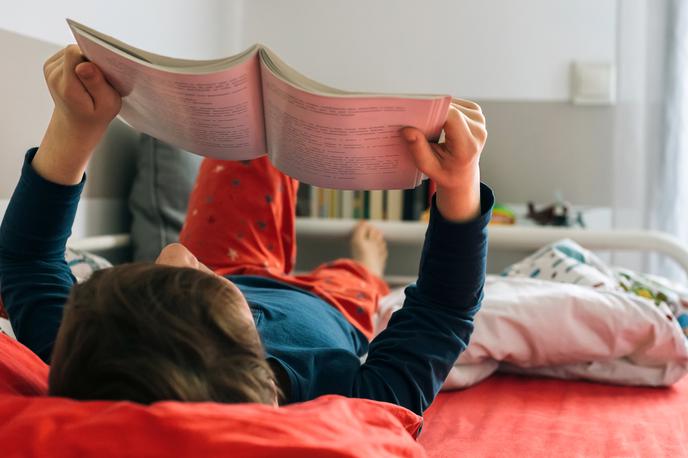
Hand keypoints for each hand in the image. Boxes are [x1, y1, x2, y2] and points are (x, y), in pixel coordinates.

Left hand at [33, 45, 121, 184]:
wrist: (75, 124)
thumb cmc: (95, 115)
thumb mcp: (107, 105)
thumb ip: (97, 84)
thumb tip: (85, 64)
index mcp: (67, 87)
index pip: (75, 53)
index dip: (92, 57)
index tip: (102, 72)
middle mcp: (54, 76)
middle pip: (75, 50)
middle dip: (91, 61)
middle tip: (98, 81)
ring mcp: (50, 69)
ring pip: (73, 51)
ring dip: (85, 62)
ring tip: (91, 81)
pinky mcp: (51, 65)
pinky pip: (69, 54)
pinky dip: (80, 62)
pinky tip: (83, 78)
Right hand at [402, 100, 486, 221]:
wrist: (463, 175)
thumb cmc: (447, 173)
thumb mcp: (429, 167)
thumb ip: (418, 149)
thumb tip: (407, 130)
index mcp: (468, 145)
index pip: (452, 118)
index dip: (433, 111)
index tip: (415, 112)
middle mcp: (478, 130)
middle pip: (451, 109)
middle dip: (432, 111)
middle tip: (414, 117)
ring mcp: (479, 120)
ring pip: (452, 104)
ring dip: (438, 110)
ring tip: (427, 123)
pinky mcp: (476, 113)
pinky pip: (456, 104)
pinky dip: (444, 110)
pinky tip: (437, 120)